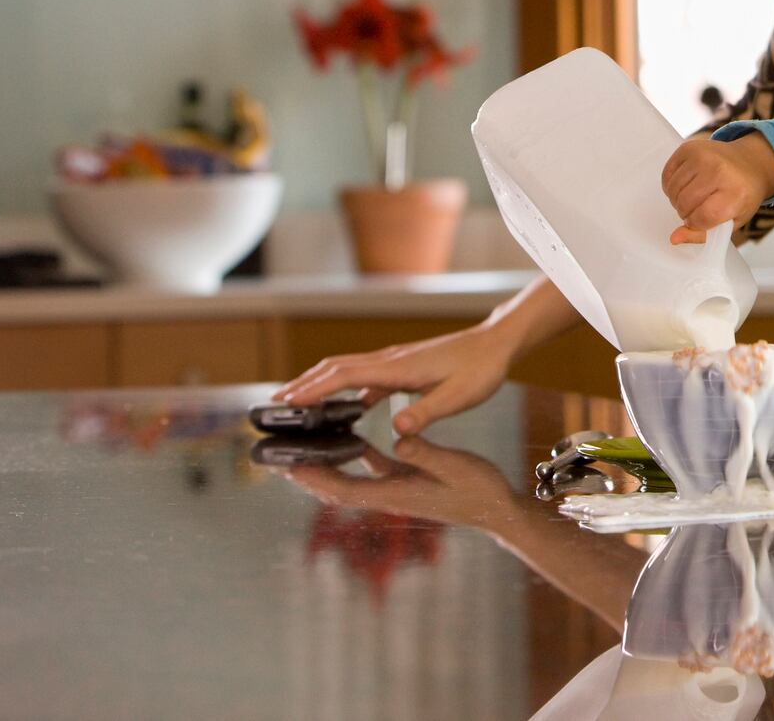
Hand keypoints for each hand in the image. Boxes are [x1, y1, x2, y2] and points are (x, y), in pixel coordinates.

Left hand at [272, 436, 522, 532]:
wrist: (495, 509)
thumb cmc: (478, 490)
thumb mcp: (454, 466)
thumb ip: (425, 452)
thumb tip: (398, 436)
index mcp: (395, 494)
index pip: (343, 490)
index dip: (313, 478)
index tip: (288, 466)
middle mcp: (389, 495)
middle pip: (336, 487)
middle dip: (307, 473)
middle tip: (278, 456)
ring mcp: (396, 489)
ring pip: (350, 478)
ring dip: (325, 465)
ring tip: (301, 446)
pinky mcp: (406, 480)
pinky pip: (372, 468)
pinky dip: (355, 455)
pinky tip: (349, 437)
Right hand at [276, 323, 514, 435]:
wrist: (496, 344)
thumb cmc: (481, 368)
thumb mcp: (459, 396)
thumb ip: (428, 412)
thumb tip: (398, 429)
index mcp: (398, 368)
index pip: (345, 378)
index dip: (314, 390)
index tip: (287, 403)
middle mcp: (391, 361)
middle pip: (336, 369)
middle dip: (304, 385)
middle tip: (276, 404)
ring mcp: (396, 362)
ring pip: (348, 370)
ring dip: (321, 384)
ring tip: (300, 403)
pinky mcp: (404, 367)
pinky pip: (366, 377)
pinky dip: (347, 389)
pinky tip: (348, 407)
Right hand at [661, 133, 773, 244]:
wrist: (750, 162)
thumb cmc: (742, 194)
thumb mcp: (732, 220)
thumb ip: (702, 234)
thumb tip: (675, 238)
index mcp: (736, 192)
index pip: (702, 217)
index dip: (696, 224)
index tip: (702, 220)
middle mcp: (719, 170)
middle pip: (684, 203)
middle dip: (686, 212)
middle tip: (698, 208)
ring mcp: (703, 156)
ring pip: (673, 190)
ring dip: (678, 199)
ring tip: (694, 196)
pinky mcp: (689, 148)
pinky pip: (667, 175)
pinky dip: (672, 185)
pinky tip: (687, 184)